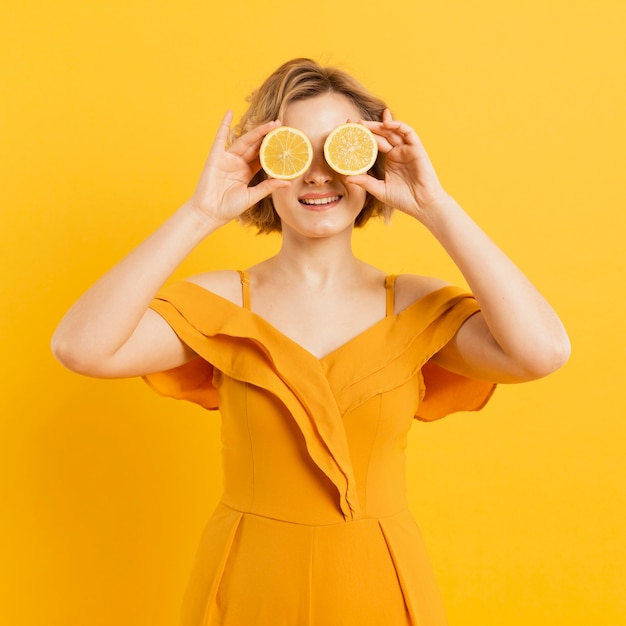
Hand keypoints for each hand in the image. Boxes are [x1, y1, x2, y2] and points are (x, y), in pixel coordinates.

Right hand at [186, 112, 288, 226]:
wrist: (210, 213)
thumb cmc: (229, 208)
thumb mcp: (252, 196)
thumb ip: (268, 187)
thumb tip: (287, 182)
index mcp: (246, 172)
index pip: (262, 156)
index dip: (272, 148)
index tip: (284, 140)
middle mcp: (237, 163)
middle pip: (255, 146)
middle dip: (267, 136)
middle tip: (281, 125)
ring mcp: (227, 159)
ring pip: (244, 142)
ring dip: (256, 131)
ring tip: (270, 123)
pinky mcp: (215, 157)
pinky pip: (220, 138)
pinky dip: (224, 125)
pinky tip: (229, 112)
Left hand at [347, 109, 448, 221]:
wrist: (422, 206)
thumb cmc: (403, 199)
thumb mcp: (379, 189)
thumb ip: (364, 182)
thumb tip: (346, 178)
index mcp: (390, 159)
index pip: (375, 142)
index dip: (363, 135)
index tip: (349, 130)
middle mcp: (398, 152)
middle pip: (382, 134)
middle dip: (368, 127)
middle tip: (352, 122)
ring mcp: (407, 149)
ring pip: (393, 131)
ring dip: (379, 125)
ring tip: (363, 123)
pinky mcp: (417, 149)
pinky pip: (408, 133)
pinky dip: (398, 126)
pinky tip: (386, 124)